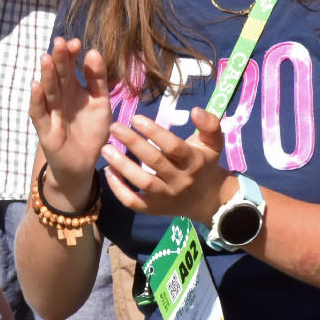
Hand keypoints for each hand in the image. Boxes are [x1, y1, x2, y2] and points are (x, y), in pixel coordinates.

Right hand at [29, 37, 112, 202]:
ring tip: (47, 58)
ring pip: (48, 90)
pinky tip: (35, 86)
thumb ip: (98, 79)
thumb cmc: (91, 131)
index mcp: (73, 88)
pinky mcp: (44, 129)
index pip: (70, 66)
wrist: (84, 164)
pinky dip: (36, 100)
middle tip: (60, 42)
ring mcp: (51, 111)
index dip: (71, 55)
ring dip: (47, 75)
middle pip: (58, 75)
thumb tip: (93, 52)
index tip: (75, 42)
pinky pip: (39, 113)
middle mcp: (60, 96)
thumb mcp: (100, 103)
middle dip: (59, 59)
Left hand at [102, 110, 232, 223]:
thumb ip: (209, 124)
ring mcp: (165, 197)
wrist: (207, 200)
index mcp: (193, 161)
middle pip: (154, 161)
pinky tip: (108, 171)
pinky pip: (133, 201)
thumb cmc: (205, 164)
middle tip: (114, 127)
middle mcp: (179, 180)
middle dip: (132, 143)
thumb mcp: (213, 143)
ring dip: (122, 165)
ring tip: (106, 148)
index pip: (173, 146)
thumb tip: (195, 110)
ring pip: (142, 182)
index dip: (154, 132)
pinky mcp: (153, 209)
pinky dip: (118, 189)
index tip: (136, 118)